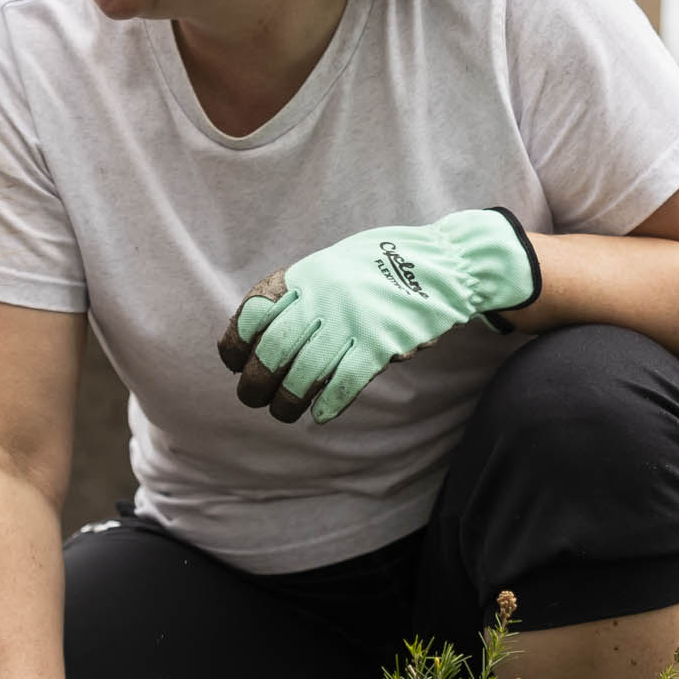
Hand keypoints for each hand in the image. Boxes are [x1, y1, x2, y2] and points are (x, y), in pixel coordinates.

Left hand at [215, 208, 541, 424]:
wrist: (443, 264)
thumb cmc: (379, 270)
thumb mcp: (330, 267)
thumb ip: (297, 295)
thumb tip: (255, 335)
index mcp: (304, 276)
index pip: (251, 314)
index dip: (235, 345)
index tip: (235, 363)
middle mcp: (321, 297)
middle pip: (270, 351)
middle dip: (255, 384)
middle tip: (254, 399)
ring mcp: (351, 320)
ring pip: (302, 374)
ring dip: (286, 402)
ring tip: (283, 413)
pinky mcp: (380, 343)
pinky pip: (344, 382)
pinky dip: (328, 404)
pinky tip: (321, 414)